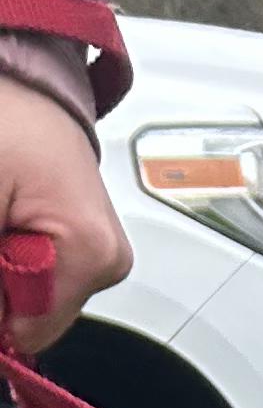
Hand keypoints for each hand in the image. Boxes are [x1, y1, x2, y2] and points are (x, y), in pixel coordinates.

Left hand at [0, 71, 128, 351]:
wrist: (22, 72)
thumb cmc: (6, 113)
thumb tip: (0, 334)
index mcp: (91, 252)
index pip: (26, 330)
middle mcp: (107, 260)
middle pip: (31, 315)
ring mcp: (98, 254)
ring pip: (30, 295)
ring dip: (1, 262)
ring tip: (0, 208)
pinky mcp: (84, 243)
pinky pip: (37, 273)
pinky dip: (9, 252)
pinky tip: (6, 215)